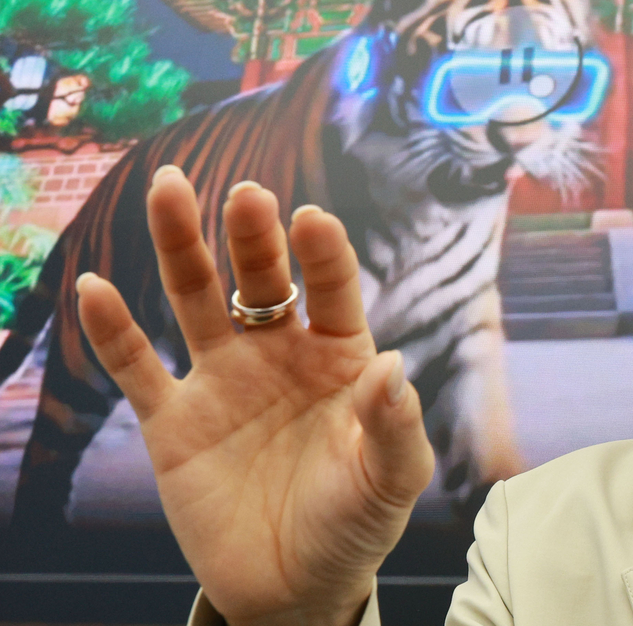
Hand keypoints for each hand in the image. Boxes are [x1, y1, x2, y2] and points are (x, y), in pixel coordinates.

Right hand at [74, 165, 434, 625]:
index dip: (324, 254)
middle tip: (247, 195)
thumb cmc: (355, 522)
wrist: (294, 586)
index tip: (313, 220)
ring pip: (196, 299)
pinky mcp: (173, 422)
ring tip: (167, 188)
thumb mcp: (391, 479)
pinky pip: (137, 368)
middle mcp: (279, 354)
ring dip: (180, 246)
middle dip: (253, 236)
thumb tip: (392, 365)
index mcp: (339, 356)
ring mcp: (223, 380)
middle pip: (261, 279)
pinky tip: (96, 288)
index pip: (333, 290)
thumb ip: (394, 424)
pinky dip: (114, 330)